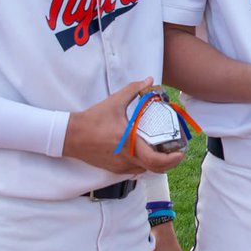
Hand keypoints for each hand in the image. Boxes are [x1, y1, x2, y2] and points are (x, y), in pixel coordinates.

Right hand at [64, 78, 185, 174]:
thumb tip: (149, 80)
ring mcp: (120, 166)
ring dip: (158, 164)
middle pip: (155, 169)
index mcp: (129, 142)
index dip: (171, 160)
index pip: (155, 159)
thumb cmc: (92, 120)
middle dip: (170, 163)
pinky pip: (136, 171)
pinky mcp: (114, 169)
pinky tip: (147, 154)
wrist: (70, 136)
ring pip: (146, 171)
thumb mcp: (114, 102)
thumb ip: (134, 90)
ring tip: (165, 152)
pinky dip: (145, 165)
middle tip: (177, 153)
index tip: (180, 153)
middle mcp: (126, 158)